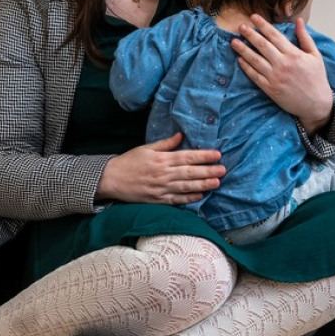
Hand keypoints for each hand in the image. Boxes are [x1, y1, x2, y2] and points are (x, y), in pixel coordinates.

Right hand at [96, 133, 223, 204]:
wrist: (111, 179)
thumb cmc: (129, 161)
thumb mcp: (146, 148)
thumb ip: (165, 144)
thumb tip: (181, 136)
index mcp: (162, 159)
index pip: (187, 156)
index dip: (203, 156)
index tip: (217, 155)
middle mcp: (163, 174)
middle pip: (190, 172)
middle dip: (208, 171)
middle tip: (223, 169)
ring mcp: (161, 188)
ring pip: (186, 187)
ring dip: (203, 184)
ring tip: (217, 182)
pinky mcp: (158, 200)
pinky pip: (177, 200)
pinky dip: (189, 198)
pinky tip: (200, 195)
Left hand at [231, 15, 333, 132]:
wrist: (316, 104)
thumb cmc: (317, 78)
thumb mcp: (315, 55)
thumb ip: (304, 37)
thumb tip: (298, 20)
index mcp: (293, 54)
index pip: (274, 35)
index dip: (262, 25)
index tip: (254, 17)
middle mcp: (282, 64)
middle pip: (262, 45)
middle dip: (250, 34)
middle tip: (240, 26)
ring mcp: (275, 77)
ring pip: (255, 60)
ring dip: (243, 49)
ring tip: (234, 42)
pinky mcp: (270, 89)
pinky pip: (254, 75)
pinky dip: (246, 67)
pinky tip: (239, 59)